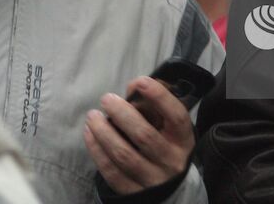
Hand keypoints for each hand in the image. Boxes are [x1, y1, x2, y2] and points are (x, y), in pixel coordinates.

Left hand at [83, 76, 194, 193]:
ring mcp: (152, 180)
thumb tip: (133, 88)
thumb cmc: (170, 147)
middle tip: (106, 99)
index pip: (176, 116)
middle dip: (122, 114)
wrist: (173, 190)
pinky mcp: (133, 193)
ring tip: (92, 116)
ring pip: (124, 155)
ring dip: (104, 133)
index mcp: (183, 139)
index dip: (159, 97)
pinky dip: (98, 152)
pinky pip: (112, 172)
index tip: (140, 81)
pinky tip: (90, 135)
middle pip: (144, 135)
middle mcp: (170, 160)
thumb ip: (157, 107)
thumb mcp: (173, 129)